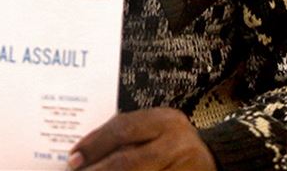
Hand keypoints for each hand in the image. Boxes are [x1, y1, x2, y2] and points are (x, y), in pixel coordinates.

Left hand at [67, 108, 216, 170]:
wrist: (214, 160)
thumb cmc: (173, 144)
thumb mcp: (156, 131)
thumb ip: (127, 138)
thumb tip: (83, 156)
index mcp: (165, 120)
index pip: (123, 128)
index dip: (94, 144)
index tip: (72, 158)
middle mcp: (177, 142)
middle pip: (128, 161)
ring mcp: (185, 167)